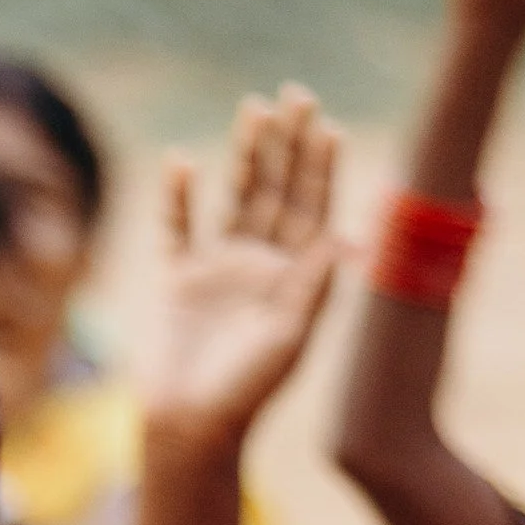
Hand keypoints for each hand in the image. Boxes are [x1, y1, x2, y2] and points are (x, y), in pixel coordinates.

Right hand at [147, 87, 341, 453]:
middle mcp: (261, 266)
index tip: (327, 127)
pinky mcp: (178, 281)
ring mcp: (219, 269)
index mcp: (296, 278)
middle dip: (288, 145)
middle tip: (295, 95)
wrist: (190, 428)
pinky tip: (182, 161)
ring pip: (235, 198)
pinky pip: (179, 227)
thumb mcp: (290, 338)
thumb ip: (313, 285)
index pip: (314, 210)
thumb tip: (346, 237)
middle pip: (278, 192)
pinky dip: (179, 196)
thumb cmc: (247, 393)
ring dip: (245, 155)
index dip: (321, 169)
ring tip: (253, 109)